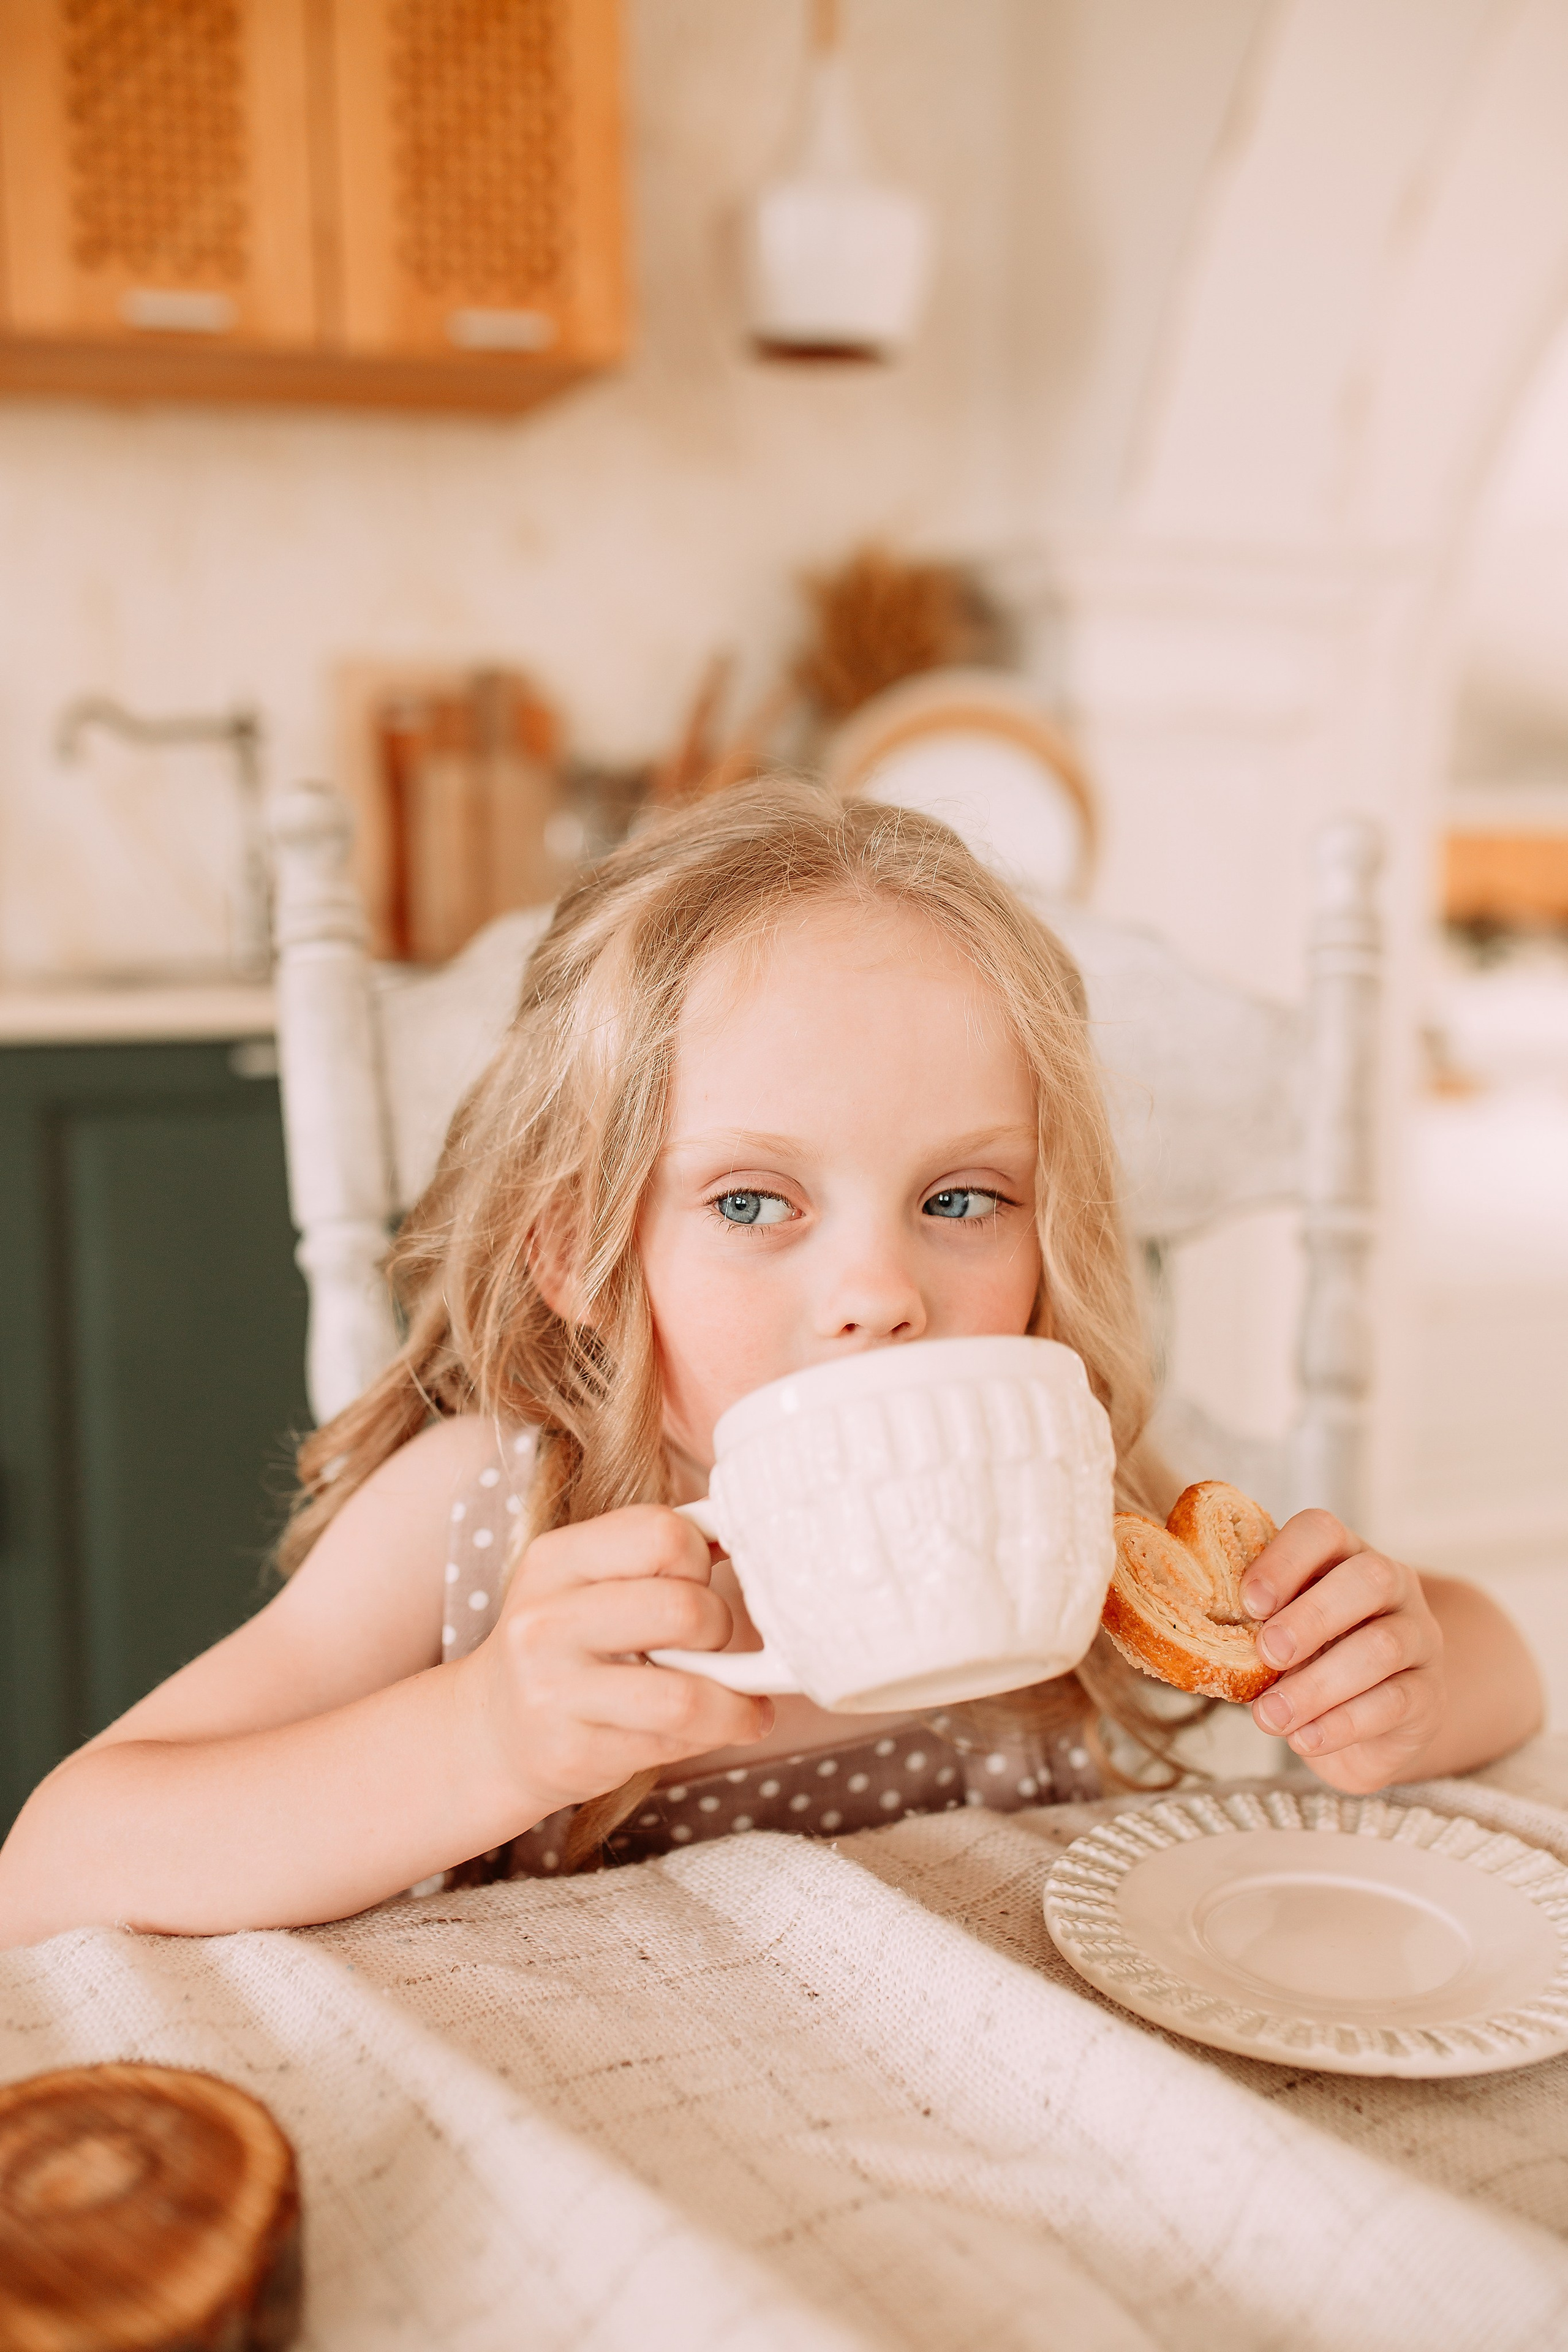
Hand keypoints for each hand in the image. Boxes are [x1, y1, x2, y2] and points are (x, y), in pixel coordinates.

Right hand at [462, 1505, 772, 1816]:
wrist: (492, 1731)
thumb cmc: (565, 1643)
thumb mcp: (585, 1579)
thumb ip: (654, 1552)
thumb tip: (737, 1531)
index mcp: (556, 1560)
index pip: (662, 1533)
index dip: (699, 1557)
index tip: (697, 1580)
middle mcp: (545, 1622)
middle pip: (683, 1609)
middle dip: (719, 1627)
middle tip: (711, 1643)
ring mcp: (554, 1692)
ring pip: (686, 1695)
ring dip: (733, 1699)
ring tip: (737, 1697)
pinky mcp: (573, 1753)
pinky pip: (674, 1743)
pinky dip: (717, 1733)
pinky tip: (720, 1725)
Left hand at [1241, 1511, 1445, 1792]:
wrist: (1366, 1724)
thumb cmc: (1305, 1662)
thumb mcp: (1277, 1633)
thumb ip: (1250, 1624)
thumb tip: (1195, 1630)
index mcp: (1342, 1555)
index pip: (1322, 1531)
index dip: (1285, 1559)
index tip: (1248, 1602)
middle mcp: (1391, 1585)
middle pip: (1367, 1579)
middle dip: (1311, 1616)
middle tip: (1266, 1654)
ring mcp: (1419, 1638)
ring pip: (1382, 1647)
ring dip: (1318, 1684)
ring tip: (1270, 1716)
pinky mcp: (1428, 1694)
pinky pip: (1394, 1702)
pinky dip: (1342, 1724)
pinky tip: (1303, 1740)